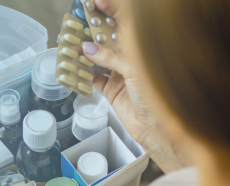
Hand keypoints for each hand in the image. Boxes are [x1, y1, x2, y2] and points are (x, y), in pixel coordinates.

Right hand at [82, 0, 154, 145]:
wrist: (159, 128)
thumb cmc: (159, 96)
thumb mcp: (135, 70)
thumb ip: (111, 58)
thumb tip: (89, 49)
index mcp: (141, 47)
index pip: (124, 21)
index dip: (110, 9)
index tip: (94, 1)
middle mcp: (130, 58)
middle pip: (107, 39)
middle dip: (92, 31)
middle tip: (76, 24)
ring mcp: (119, 73)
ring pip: (97, 58)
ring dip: (84, 53)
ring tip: (70, 45)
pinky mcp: (111, 90)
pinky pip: (92, 79)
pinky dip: (82, 75)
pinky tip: (74, 69)